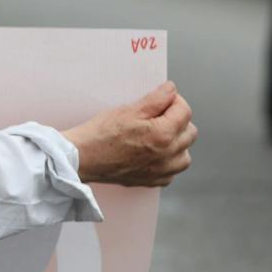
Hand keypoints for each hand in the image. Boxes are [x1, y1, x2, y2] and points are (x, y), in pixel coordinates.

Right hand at [63, 81, 196, 187]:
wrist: (82, 158)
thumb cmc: (100, 135)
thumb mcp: (128, 110)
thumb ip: (156, 99)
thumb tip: (172, 90)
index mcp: (163, 134)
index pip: (185, 111)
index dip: (174, 100)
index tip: (162, 99)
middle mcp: (167, 155)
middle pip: (190, 133)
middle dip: (178, 120)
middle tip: (158, 116)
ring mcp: (160, 171)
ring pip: (185, 155)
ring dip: (177, 144)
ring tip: (159, 136)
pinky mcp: (151, 181)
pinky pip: (172, 172)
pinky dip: (167, 162)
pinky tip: (153, 154)